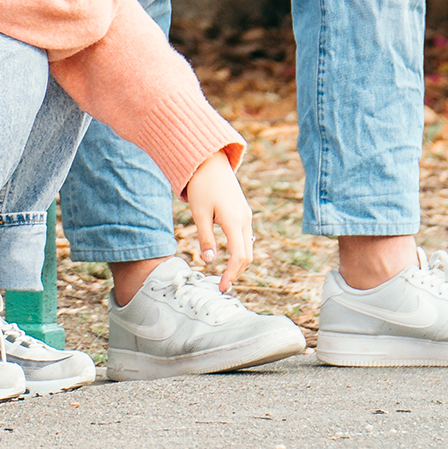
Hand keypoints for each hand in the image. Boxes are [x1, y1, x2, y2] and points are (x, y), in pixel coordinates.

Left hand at [184, 152, 252, 292]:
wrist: (210, 161)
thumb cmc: (202, 185)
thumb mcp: (199, 213)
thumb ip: (206, 238)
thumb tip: (210, 261)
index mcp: (234, 220)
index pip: (238, 256)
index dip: (231, 274)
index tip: (222, 287)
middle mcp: (245, 219)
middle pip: (247, 255)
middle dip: (237, 272)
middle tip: (222, 285)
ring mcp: (246, 215)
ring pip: (248, 246)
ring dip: (238, 262)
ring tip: (224, 275)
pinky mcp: (243, 212)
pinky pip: (245, 237)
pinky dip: (239, 251)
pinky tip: (228, 256)